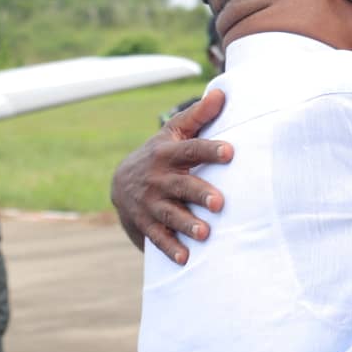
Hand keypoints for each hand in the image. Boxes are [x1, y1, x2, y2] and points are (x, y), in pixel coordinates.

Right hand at [111, 89, 233, 264]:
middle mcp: (158, 178)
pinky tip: (186, 258)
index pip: (191, 148)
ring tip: (205, 233)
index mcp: (168, 153)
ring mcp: (150, 202)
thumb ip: (198, 116)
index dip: (210, 149)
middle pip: (181, 185)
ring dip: (186, 224)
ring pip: (169, 214)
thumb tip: (222, 92)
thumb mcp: (173, 133)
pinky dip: (170, 248)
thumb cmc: (161, 154)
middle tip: (220, 202)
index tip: (230, 151)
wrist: (121, 182)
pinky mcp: (145, 223)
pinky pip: (157, 237)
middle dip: (199, 194)